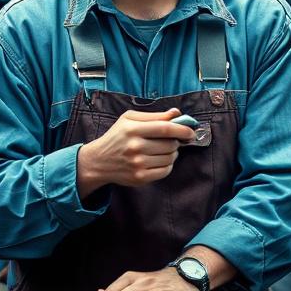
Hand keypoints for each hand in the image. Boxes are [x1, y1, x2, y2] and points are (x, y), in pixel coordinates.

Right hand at [76, 108, 196, 197]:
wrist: (99, 161)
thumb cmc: (117, 136)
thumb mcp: (130, 119)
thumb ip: (154, 116)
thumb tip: (176, 113)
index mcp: (133, 129)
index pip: (165, 128)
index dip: (182, 130)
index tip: (190, 131)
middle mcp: (135, 147)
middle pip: (170, 144)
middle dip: (176, 142)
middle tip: (172, 140)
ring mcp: (137, 164)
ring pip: (170, 158)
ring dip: (172, 153)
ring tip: (163, 150)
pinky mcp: (140, 177)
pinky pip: (165, 171)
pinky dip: (167, 165)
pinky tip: (159, 160)